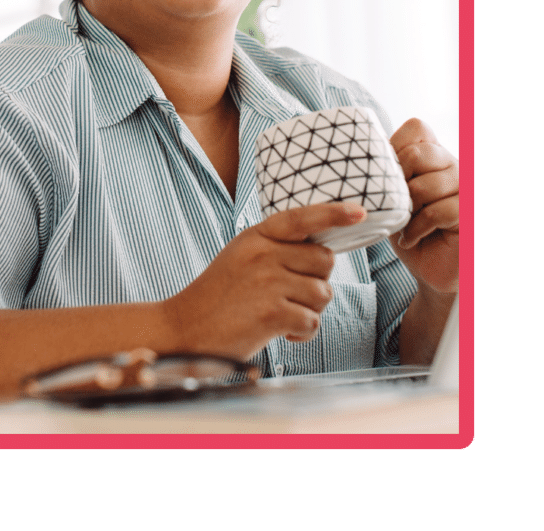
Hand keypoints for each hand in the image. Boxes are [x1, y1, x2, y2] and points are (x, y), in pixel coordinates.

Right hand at [164, 202, 366, 359]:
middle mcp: (263, 254)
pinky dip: (301, 332)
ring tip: (281, 315)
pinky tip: (280, 331)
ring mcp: (268, 282)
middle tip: (293, 295)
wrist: (183, 329)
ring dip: (309, 310)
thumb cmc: (218, 297)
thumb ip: (275, 249)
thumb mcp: (241, 257)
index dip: (333, 213)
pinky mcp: (272, 313)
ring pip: (322, 293)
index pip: (301, 218)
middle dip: (318, 280)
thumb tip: (322, 253)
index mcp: (255, 236)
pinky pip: (312, 320)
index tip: (360, 210)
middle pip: (324, 259)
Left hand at [390, 118, 458, 294]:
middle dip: (398, 182)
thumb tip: (353, 148)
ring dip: (406, 210)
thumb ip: (382, 170)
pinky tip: (410, 238)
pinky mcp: (470, 212)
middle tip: (394, 204)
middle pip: (419, 153)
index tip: (385, 176)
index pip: (417, 127)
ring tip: (402, 223)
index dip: (396, 148)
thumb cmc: (405, 228)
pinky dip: (417, 228)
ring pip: (427, 185)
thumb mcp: (388, 194)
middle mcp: (454, 164)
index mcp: (434, 153)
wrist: (427, 268)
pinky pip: (439, 211)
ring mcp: (466, 187)